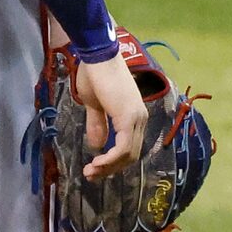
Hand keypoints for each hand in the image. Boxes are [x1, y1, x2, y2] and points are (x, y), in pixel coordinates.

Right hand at [70, 53, 146, 178]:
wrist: (97, 56)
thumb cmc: (94, 75)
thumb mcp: (94, 105)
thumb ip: (98, 124)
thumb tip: (97, 146)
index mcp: (133, 115)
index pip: (128, 147)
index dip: (112, 161)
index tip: (94, 167)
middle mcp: (139, 119)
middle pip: (130, 155)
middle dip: (110, 168)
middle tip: (91, 174)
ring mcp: (136, 118)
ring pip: (128, 154)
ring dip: (109, 166)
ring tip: (91, 171)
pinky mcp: (129, 118)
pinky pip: (123, 147)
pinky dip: (111, 159)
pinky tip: (97, 162)